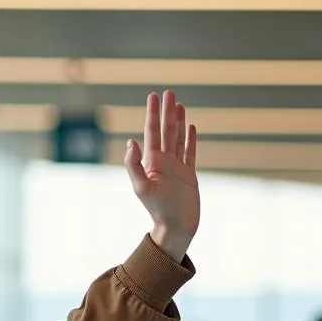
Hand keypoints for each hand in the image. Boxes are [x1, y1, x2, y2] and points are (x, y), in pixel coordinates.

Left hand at [124, 90, 199, 263]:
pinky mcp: (189, 175)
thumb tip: (131, 141)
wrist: (176, 228)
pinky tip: (190, 127)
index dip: (152, 114)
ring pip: (177, 138)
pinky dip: (190, 139)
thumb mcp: (142, 188)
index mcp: (151, 163)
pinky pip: (190, 152)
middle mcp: (163, 163)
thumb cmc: (157, 210)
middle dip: (166, 112)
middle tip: (168, 92)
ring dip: (178, 121)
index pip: (151, 133)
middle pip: (165, 131)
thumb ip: (134, 165)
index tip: (153, 96)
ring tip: (179, 104)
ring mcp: (176, 168)